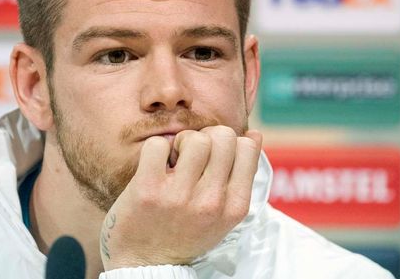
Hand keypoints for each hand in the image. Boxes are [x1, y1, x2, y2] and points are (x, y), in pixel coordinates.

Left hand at [100, 126, 261, 269]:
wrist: (146, 264)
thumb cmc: (185, 232)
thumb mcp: (222, 215)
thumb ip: (239, 178)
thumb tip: (254, 134)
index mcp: (234, 207)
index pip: (246, 147)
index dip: (228, 143)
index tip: (213, 158)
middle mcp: (211, 202)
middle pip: (223, 136)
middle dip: (207, 137)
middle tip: (191, 156)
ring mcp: (180, 196)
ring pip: (195, 138)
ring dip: (182, 142)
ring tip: (173, 161)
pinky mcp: (148, 190)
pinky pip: (157, 145)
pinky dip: (155, 149)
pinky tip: (154, 166)